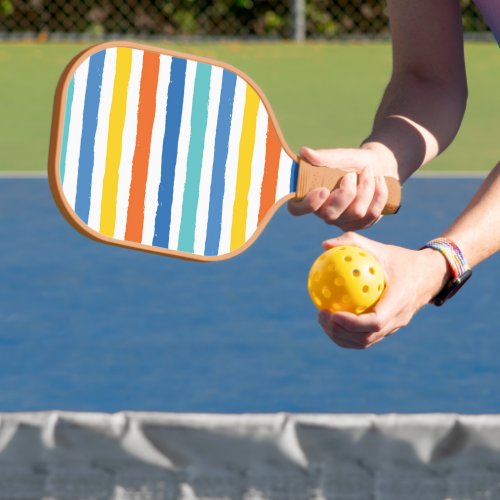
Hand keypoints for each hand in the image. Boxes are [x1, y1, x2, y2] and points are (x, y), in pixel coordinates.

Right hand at [288, 145, 396, 230]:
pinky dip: (378, 193)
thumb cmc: (353, 162)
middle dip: (346, 192)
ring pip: (355, 213)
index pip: (297, 209)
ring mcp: (343, 221)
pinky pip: (372, 214)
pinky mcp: (361, 224)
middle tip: (352, 174)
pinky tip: (379, 181)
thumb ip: (323, 157)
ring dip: (366, 188)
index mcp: (311, 196)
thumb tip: (304, 152)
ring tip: (368, 172)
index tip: (323, 190)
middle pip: (330, 215)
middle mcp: (324, 213)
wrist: (379, 166)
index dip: (308, 204)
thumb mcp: (340, 157)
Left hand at [316, 232, 450, 348]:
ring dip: (341, 336)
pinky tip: (331, 318)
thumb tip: (324, 245)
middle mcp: (398, 319)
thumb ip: (353, 243)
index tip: (332, 313)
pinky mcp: (389, 329)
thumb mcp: (380, 248)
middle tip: (321, 315)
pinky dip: (347, 333)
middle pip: (366, 338)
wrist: (429, 275)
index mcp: (399, 301)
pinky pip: (366, 337)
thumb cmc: (401, 259)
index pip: (375, 321)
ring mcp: (394, 327)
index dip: (352, 323)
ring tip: (322, 319)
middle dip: (340, 332)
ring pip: (365, 342)